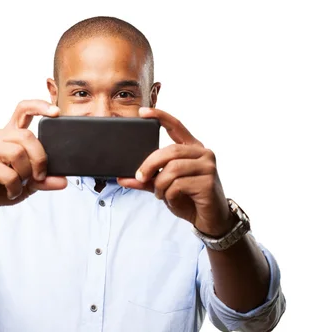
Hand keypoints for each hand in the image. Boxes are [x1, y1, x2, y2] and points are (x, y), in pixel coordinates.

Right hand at [0, 100, 67, 215]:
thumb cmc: (0, 187)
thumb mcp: (28, 184)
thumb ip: (45, 180)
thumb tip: (63, 181)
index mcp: (10, 135)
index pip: (23, 110)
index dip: (39, 106)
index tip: (56, 113)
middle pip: (27, 135)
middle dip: (39, 158)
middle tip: (39, 176)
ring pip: (18, 153)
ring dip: (25, 174)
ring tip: (20, 185)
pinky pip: (9, 174)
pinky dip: (15, 187)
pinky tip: (11, 192)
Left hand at [117, 107, 234, 236]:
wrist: (209, 219)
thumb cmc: (188, 199)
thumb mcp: (164, 187)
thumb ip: (146, 180)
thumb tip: (121, 177)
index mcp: (192, 148)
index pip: (176, 126)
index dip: (160, 116)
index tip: (142, 112)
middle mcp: (203, 153)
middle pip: (169, 151)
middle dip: (149, 165)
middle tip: (140, 177)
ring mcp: (208, 166)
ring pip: (172, 169)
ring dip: (160, 185)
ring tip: (160, 194)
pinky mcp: (208, 182)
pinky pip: (179, 185)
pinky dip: (169, 194)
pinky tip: (172, 199)